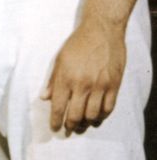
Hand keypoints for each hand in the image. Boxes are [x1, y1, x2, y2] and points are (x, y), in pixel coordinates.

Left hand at [42, 15, 124, 133]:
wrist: (102, 30)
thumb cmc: (78, 43)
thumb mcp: (60, 59)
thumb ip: (53, 80)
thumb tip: (44, 98)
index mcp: (66, 78)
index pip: (59, 107)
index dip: (55, 121)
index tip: (54, 128)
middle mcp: (83, 84)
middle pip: (76, 115)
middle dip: (70, 126)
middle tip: (68, 129)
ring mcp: (100, 85)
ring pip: (93, 115)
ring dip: (86, 123)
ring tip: (82, 124)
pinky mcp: (114, 84)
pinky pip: (108, 108)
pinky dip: (102, 116)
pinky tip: (97, 116)